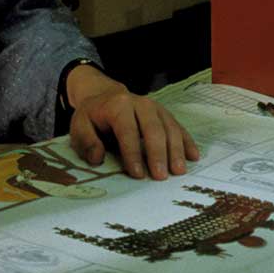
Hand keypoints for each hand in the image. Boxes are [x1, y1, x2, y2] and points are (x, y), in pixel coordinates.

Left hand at [65, 65, 199, 179]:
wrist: (105, 96)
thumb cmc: (93, 116)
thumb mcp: (80, 126)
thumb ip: (86, 142)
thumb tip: (97, 158)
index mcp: (118, 106)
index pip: (127, 131)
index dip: (132, 153)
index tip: (137, 174)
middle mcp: (141, 104)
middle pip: (153, 129)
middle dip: (158, 154)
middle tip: (161, 176)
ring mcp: (156, 108)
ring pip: (170, 128)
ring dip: (176, 150)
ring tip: (179, 171)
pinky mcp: (165, 114)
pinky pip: (179, 127)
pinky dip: (187, 142)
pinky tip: (193, 156)